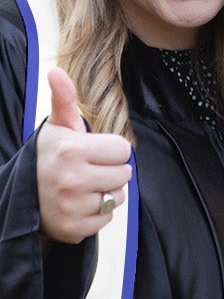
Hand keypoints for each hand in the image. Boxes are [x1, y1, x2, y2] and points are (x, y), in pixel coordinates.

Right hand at [36, 68, 131, 244]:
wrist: (23, 198)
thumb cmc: (50, 156)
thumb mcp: (58, 127)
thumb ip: (65, 99)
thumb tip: (55, 70)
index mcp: (72, 150)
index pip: (124, 149)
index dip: (110, 150)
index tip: (89, 152)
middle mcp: (71, 179)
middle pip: (125, 173)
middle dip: (110, 171)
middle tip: (85, 170)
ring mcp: (71, 206)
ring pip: (117, 197)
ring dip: (104, 193)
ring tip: (80, 188)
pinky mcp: (74, 229)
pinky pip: (107, 219)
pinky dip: (95, 215)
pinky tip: (76, 206)